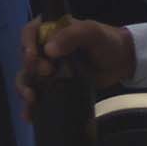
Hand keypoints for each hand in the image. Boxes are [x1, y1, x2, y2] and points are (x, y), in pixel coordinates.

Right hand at [15, 16, 134, 119]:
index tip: (32, 56)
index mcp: (51, 30)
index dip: (27, 43)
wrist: (121, 63)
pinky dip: (31, 105)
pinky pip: (38, 94)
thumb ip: (72, 35)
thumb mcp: (92, 33)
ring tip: (32, 98)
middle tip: (47, 73)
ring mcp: (48, 68)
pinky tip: (30, 115)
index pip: (30, 32)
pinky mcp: (52, 85)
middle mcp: (44, 48)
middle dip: (31, 68)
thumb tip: (48, 50)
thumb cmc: (106, 42)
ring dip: (24, 88)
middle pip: (26, 57)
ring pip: (27, 77)